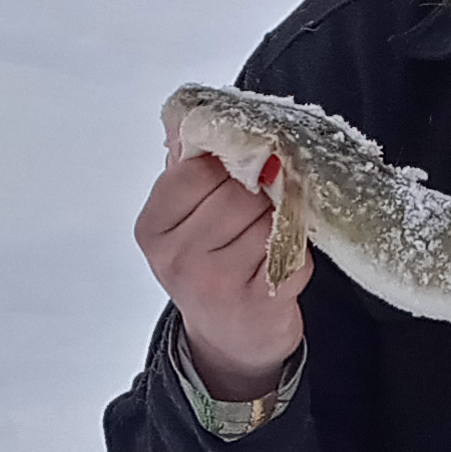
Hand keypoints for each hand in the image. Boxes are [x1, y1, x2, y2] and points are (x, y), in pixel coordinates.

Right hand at [136, 148, 306, 397]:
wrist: (229, 341)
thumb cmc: (210, 265)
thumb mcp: (185, 217)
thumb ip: (187, 164)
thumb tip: (189, 110)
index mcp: (153, 227)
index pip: (200, 168)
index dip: (231, 162)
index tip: (242, 169)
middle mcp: (177, 257)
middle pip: (240, 191)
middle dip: (261, 191)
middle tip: (262, 205)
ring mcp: (215, 283)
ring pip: (270, 218)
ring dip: (282, 220)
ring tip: (269, 236)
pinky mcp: (257, 304)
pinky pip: (293, 251)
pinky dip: (298, 251)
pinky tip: (281, 261)